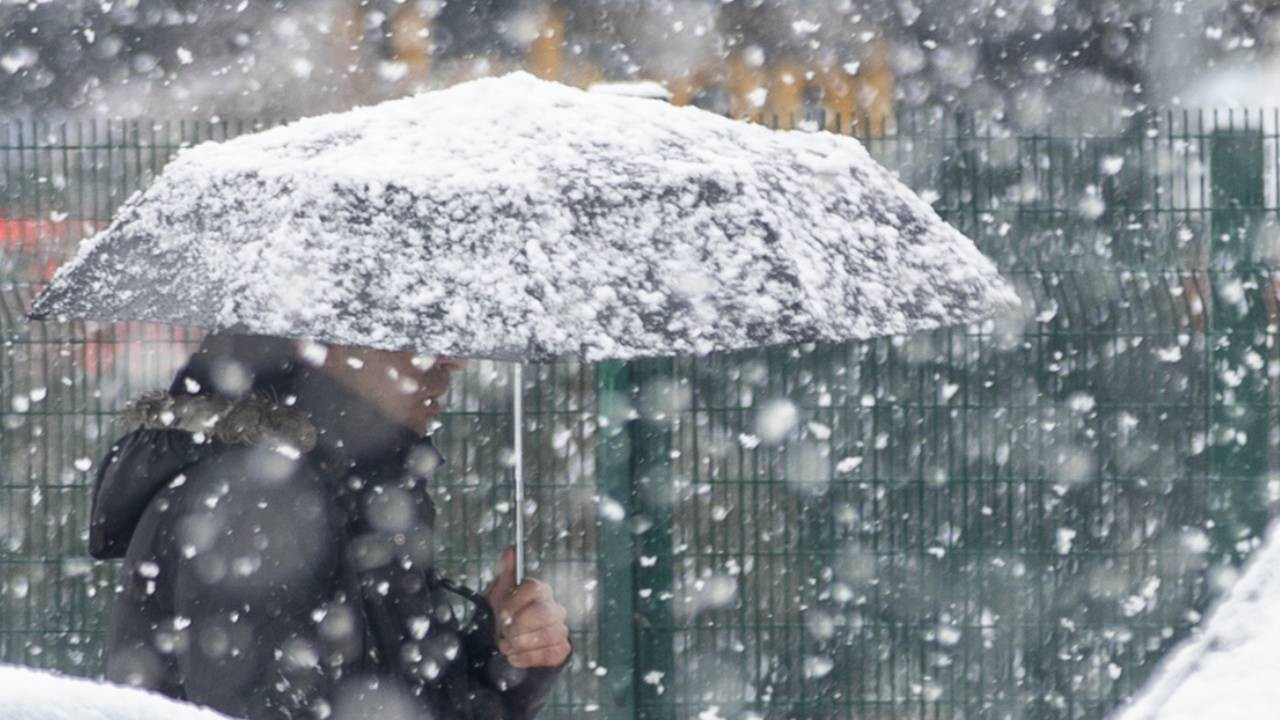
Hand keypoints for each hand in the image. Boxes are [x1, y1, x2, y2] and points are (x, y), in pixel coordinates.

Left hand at [484, 545, 570, 668]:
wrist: (498, 652)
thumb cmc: (499, 621)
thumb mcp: (495, 597)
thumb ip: (504, 574)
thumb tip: (510, 550)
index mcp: (538, 590)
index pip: (534, 587)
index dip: (515, 602)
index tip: (501, 614)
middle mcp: (553, 607)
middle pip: (543, 613)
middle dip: (518, 628)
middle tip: (503, 634)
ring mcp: (560, 628)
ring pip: (548, 635)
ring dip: (521, 644)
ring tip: (507, 647)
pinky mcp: (561, 649)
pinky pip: (550, 653)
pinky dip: (527, 658)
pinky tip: (515, 657)